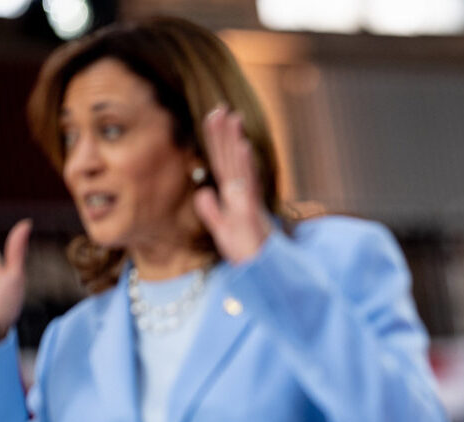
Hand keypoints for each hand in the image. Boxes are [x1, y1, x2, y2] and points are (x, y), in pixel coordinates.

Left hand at [193, 106, 272, 263]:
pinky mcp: (250, 213)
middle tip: (219, 107)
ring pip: (239, 166)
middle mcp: (242, 195)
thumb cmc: (246, 254)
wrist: (261, 274)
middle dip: (224, 133)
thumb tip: (202, 192)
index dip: (217, 141)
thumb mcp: (223, 231)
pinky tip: (243, 146)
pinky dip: (246, 165)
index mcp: (234, 197)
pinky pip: (247, 185)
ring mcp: (247, 202)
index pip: (222, 164)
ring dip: (235, 141)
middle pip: (230, 159)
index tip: (211, 117)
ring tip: (232, 117)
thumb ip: (211, 211)